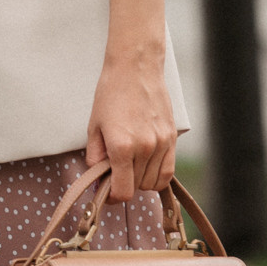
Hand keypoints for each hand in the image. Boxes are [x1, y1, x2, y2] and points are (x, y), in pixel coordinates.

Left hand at [82, 47, 176, 202]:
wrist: (136, 68)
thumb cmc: (111, 94)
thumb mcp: (94, 125)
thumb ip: (95, 156)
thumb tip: (98, 178)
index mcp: (122, 147)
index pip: (123, 191)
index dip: (114, 197)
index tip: (108, 192)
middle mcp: (145, 148)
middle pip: (137, 187)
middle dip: (124, 185)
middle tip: (115, 173)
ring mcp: (161, 144)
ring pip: (153, 182)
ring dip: (140, 181)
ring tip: (129, 166)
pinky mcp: (172, 138)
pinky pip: (168, 172)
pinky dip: (157, 176)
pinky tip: (146, 166)